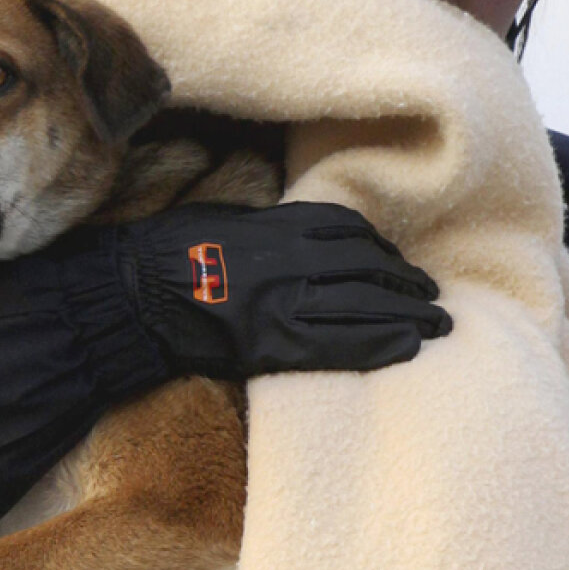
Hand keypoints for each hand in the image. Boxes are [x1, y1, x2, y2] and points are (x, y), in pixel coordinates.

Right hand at [102, 201, 450, 379]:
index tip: (402, 263)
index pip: (351, 232)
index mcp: (278, 225)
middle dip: (408, 285)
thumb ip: (273, 227)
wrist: (133, 295)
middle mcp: (290, 259)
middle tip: (434, 299)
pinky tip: (406, 349)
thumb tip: (310, 236)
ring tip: (435, 326)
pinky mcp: (273, 344)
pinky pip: (339, 345)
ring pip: (365, 305)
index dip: (385, 250)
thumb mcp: (227, 220)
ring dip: (408, 315)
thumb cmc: (171, 253)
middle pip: (369, 268)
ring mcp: (284, 302)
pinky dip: (379, 345)